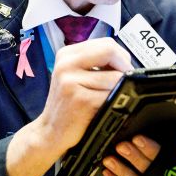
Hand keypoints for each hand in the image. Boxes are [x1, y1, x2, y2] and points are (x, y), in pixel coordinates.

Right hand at [39, 38, 131, 152]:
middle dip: (124, 67)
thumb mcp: (74, 76)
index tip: (123, 71)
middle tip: (125, 82)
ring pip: (115, 76)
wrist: (50, 132)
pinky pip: (112, 94)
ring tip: (112, 98)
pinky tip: (107, 108)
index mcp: (66, 54)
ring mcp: (71, 81)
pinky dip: (116, 101)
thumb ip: (95, 64)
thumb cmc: (68, 105)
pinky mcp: (81, 100)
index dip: (121, 57)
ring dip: (121, 88)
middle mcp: (66, 64)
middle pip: (110, 52)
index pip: (106, 43)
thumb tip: (126, 61)